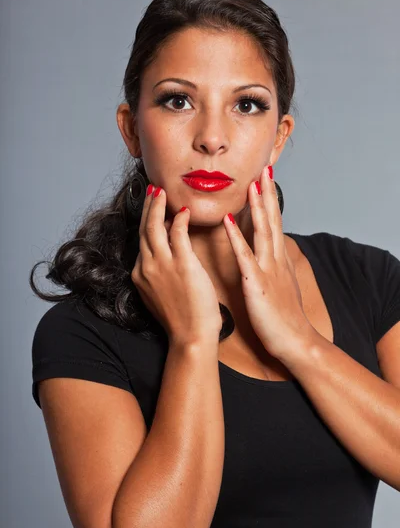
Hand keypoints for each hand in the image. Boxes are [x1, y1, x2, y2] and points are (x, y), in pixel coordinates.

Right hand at [131, 186, 221, 346]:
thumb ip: (160, 275)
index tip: (152, 208)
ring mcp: (162, 265)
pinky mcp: (182, 265)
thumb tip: (168, 260)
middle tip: (153, 189)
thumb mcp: (161, 295)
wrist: (191, 337)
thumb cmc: (183, 319)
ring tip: (162, 192)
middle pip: (144, 229)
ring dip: (158, 206)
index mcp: (141, 274)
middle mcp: (146, 267)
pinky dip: (179, 219)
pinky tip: (184, 210)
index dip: (147, 222)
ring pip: (155, 226)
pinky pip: (178, 234)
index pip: (142, 241)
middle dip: (148, 207)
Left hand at [222, 165, 314, 361]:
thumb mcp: (282, 284)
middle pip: (271, 220)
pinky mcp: (256, 283)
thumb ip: (275, 265)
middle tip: (264, 168)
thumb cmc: (285, 315)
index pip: (274, 222)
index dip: (270, 199)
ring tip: (251, 185)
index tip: (266, 178)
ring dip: (256, 208)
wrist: (295, 340)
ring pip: (262, 232)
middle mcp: (275, 259)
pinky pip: (244, 257)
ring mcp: (267, 270)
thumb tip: (271, 251)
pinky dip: (236, 238)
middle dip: (268, 193)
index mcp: (278, 259)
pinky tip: (228, 222)